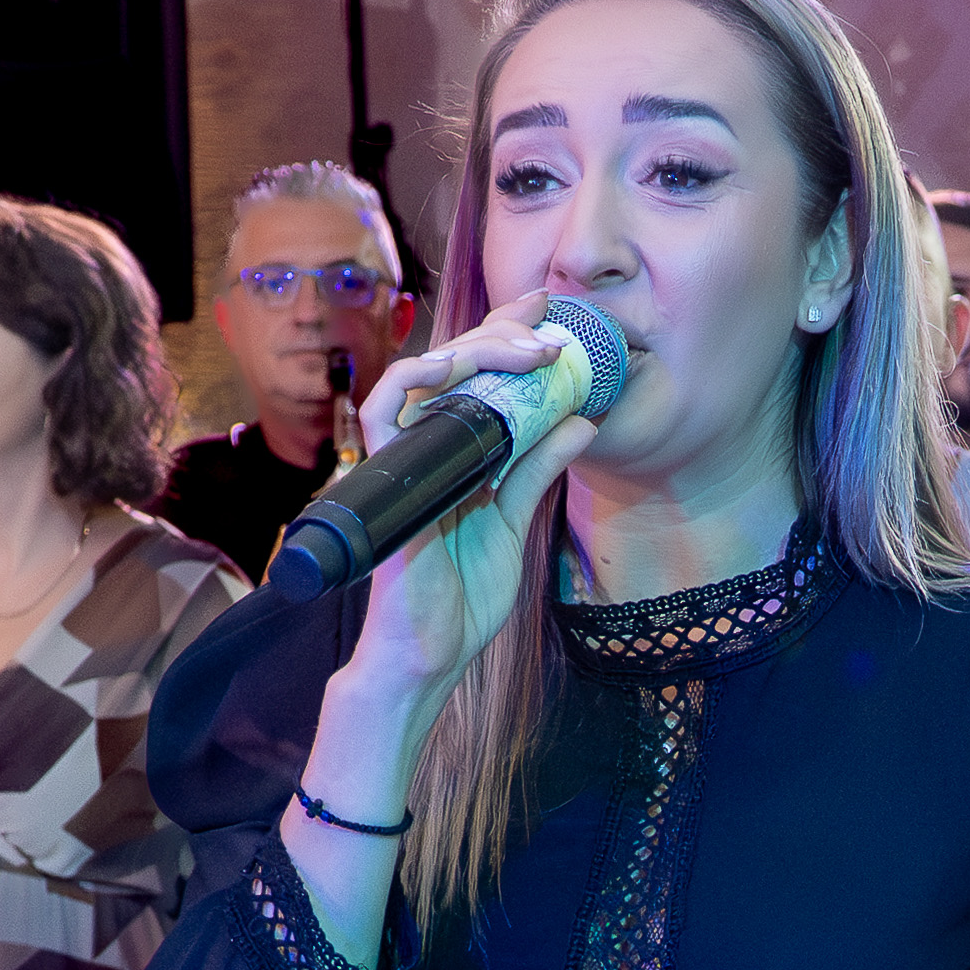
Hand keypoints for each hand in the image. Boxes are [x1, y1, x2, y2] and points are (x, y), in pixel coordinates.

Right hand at [335, 298, 607, 733]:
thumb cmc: (462, 600)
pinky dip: (416, 377)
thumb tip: (584, 421)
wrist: (431, 654)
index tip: (549, 315)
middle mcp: (427, 448)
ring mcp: (404, 460)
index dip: (506, 337)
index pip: (476, 378)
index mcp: (456, 455)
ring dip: (478, 349)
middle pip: (454, 366)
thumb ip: (539, 470)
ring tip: (530, 348)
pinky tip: (455, 365)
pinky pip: (385, 408)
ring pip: (425, 373)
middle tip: (551, 324)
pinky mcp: (386, 478)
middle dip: (502, 332)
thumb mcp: (515, 523)